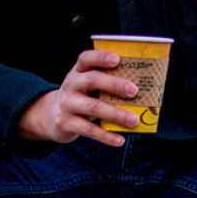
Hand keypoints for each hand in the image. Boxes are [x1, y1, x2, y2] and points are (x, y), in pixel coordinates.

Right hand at [16, 49, 137, 146]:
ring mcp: (66, 104)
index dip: (101, 57)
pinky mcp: (66, 123)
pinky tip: (120, 140)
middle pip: (91, 80)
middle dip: (114, 85)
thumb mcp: (88, 86)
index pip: (86, 58)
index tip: (117, 59)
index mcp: (78, 71)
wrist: (53, 117)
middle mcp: (70, 84)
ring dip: (115, 114)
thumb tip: (143, 90)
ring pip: (92, 107)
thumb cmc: (82, 97)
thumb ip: (107, 84)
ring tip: (133, 120)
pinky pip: (88, 129)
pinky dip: (106, 136)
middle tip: (134, 91)